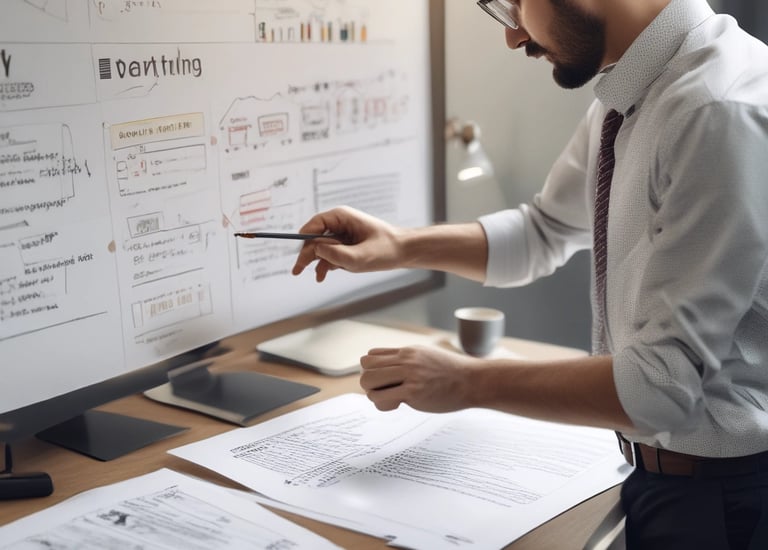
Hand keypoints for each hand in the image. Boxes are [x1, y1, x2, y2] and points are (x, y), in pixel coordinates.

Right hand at [291, 206, 403, 281]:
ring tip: (318, 277)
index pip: (314, 224)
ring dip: (318, 262)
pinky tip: (322, 276)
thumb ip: (336, 254)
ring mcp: (342, 234)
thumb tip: (315, 251)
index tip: (299, 255)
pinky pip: (329, 253)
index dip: (304, 239)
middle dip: (307, 255)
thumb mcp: (361, 256)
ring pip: (321, 248)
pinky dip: (326, 264)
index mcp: (341, 216)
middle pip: (315, 238)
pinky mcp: (346, 245)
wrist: (404, 252)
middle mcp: (339, 223)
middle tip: (297, 271)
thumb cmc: (386, 250)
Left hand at [359, 345, 478, 411]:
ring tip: (391, 399)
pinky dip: (382, 404)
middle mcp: (406, 359)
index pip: (371, 355)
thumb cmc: (452, 373)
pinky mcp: (413, 392)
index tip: (386, 381)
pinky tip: (398, 405)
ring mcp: (409, 374)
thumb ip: (408, 361)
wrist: (474, 381)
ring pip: (368, 381)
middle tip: (386, 391)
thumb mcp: (428, 356)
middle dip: (371, 382)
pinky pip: (380, 398)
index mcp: (408, 350)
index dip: (373, 370)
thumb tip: (390, 371)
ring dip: (374, 393)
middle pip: (365, 366)